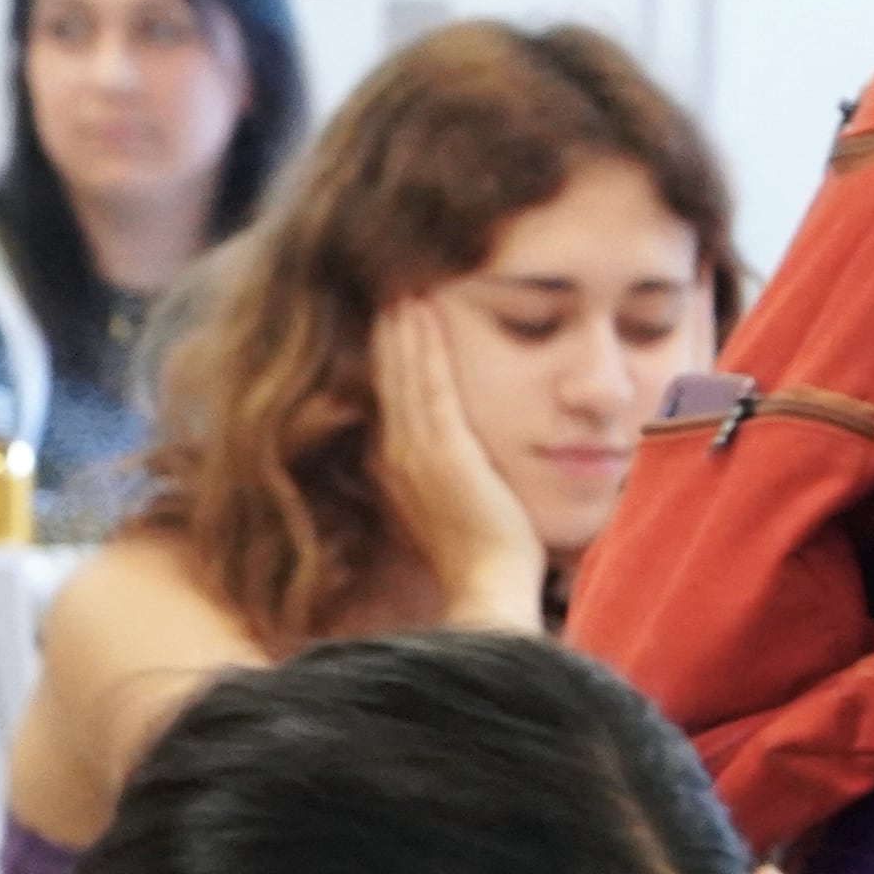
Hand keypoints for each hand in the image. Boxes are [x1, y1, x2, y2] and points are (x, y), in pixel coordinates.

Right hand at [374, 297, 545, 624]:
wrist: (488, 588)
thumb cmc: (486, 556)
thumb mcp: (457, 504)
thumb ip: (448, 471)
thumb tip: (460, 447)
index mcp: (395, 468)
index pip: (387, 397)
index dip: (387, 357)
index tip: (390, 317)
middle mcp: (394, 456)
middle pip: (386, 379)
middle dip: (387, 332)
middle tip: (388, 285)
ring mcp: (415, 454)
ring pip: (402, 375)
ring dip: (400, 328)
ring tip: (401, 286)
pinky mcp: (443, 453)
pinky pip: (428, 386)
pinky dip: (422, 347)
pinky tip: (421, 312)